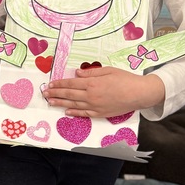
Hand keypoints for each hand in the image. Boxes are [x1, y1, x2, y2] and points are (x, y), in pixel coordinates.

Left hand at [43, 67, 164, 117]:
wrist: (139, 94)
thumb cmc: (125, 79)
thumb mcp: (108, 71)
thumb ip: (91, 72)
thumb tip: (76, 73)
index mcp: (92, 83)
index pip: (71, 83)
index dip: (59, 83)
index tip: (50, 84)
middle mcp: (91, 95)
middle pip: (69, 94)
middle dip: (55, 93)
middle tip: (45, 93)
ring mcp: (95, 106)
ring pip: (73, 104)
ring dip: (60, 103)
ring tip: (50, 102)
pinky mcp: (100, 113)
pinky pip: (84, 114)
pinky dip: (74, 112)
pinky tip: (66, 111)